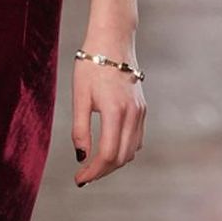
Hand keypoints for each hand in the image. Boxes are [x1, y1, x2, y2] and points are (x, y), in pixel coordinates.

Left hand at [72, 50, 147, 186]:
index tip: (78, 179)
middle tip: (84, 176)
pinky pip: (136, 139)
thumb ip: (80, 128)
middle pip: (121, 157)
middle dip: (102, 171)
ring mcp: (140, 112)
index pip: (107, 154)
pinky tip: (108, 149)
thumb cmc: (91, 66)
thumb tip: (81, 156)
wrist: (113, 42)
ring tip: (93, 165)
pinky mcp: (142, 109)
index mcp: (115, 112)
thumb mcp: (79, 96)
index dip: (92, 171)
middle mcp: (133, 114)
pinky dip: (123, 150)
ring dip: (114, 162)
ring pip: (131, 151)